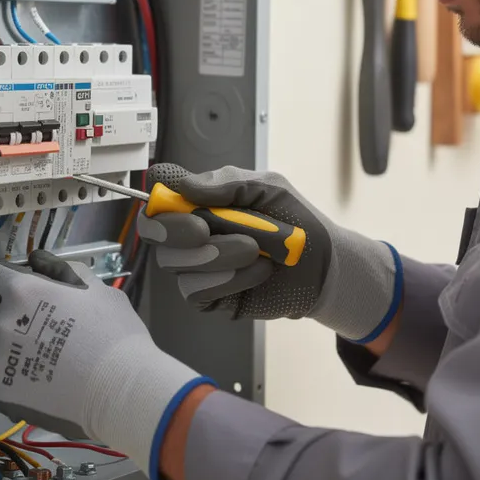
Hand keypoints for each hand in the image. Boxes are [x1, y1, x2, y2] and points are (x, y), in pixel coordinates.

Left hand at [0, 250, 214, 479]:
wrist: (120, 391)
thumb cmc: (113, 333)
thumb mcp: (98, 288)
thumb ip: (65, 272)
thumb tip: (44, 266)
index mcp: (22, 291)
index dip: (7, 281)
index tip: (24, 293)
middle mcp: (3, 322)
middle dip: (18, 320)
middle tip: (51, 334)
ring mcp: (0, 359)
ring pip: (4, 350)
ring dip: (22, 352)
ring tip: (55, 366)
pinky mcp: (2, 392)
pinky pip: (9, 381)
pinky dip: (24, 383)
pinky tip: (51, 388)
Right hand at [136, 164, 402, 342]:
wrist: (325, 265)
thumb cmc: (297, 221)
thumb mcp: (268, 187)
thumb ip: (225, 182)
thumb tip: (177, 181)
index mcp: (200, 201)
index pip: (159, 198)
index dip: (156, 199)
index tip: (169, 198)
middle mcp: (191, 234)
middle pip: (154, 233)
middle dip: (175, 229)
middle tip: (204, 228)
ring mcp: (198, 267)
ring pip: (175, 264)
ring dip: (215, 255)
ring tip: (254, 249)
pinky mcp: (209, 297)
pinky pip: (196, 291)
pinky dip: (228, 279)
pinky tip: (258, 270)